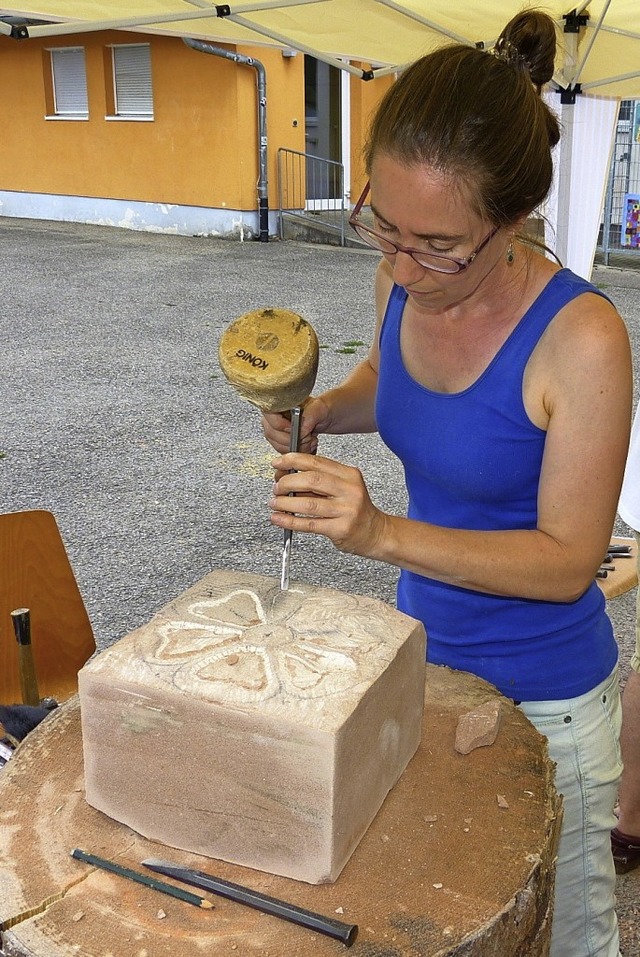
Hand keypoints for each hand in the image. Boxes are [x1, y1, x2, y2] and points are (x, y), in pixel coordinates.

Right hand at [261, 397, 330, 454]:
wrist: (329, 415)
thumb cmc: (323, 407)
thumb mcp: (319, 408)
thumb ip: (308, 417)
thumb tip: (299, 430)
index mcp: (279, 402)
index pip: (268, 415)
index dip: (280, 425)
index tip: (293, 428)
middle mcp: (275, 415)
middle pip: (271, 433)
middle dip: (291, 439)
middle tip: (306, 436)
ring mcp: (277, 429)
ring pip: (277, 444)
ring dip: (295, 447)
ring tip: (309, 440)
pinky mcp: (282, 440)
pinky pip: (283, 451)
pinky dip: (297, 451)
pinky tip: (307, 445)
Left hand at [269, 452, 388, 557]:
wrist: (375, 532)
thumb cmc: (355, 509)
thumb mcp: (342, 488)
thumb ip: (318, 482)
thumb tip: (286, 476)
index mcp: (349, 475)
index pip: (317, 462)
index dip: (293, 460)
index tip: (278, 463)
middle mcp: (350, 490)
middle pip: (312, 480)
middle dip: (288, 482)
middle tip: (277, 488)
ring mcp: (346, 510)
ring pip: (308, 503)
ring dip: (285, 502)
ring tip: (275, 503)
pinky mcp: (340, 529)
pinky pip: (309, 524)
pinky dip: (289, 520)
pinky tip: (278, 518)